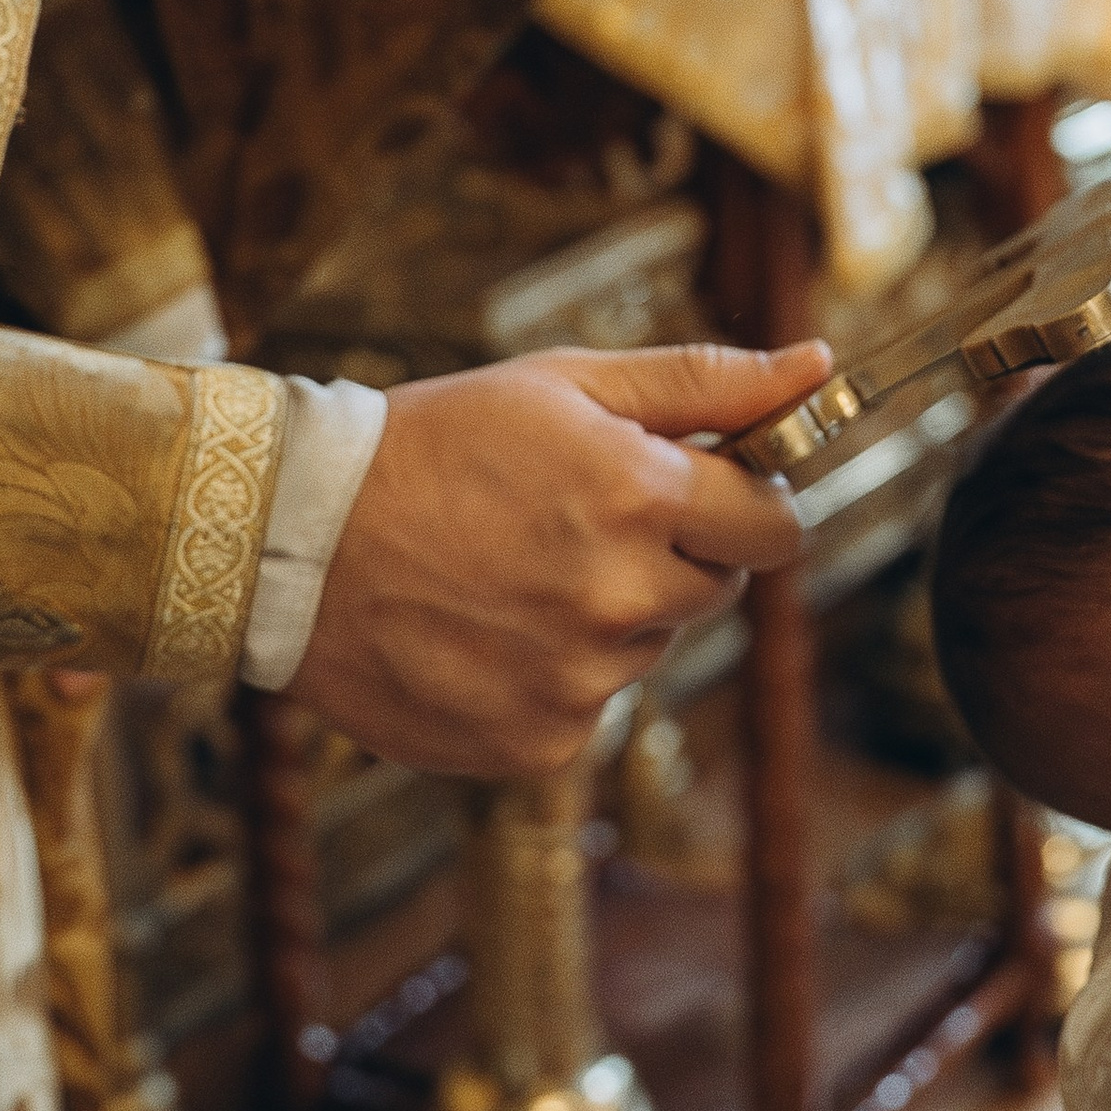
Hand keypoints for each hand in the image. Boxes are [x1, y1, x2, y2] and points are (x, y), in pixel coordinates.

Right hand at [289, 340, 826, 776]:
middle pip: (716, 589)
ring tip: (509, 573)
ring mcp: (580, 680)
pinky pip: (588, 707)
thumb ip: (703, 381)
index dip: (746, 504)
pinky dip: (551, 676)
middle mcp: (620, 596)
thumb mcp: (564, 384)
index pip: (776, 526)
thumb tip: (819, 366)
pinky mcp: (541, 743)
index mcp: (639, 495)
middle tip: (574, 523)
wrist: (291, 542)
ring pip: (647, 648)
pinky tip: (485, 631)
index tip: (706, 492)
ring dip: (605, 615)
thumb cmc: (432, 445)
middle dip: (670, 553)